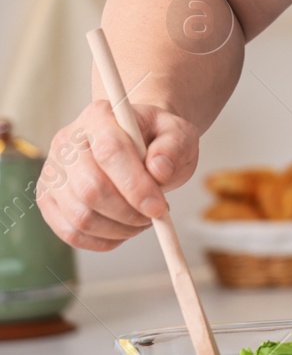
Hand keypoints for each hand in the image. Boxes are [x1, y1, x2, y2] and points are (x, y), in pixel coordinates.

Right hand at [38, 99, 198, 250]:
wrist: (138, 142)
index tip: (159, 207)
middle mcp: (67, 142)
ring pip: (80, 216)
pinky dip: (101, 240)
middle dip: (128, 212)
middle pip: (91, 189)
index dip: (136, 185)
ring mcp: (52, 171)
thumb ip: (174, 146)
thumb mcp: (178, 133)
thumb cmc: (157, 138)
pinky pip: (70, 232)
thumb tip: (158, 170)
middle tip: (154, 215)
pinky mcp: (48, 198)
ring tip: (142, 220)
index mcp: (99, 116)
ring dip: (118, 229)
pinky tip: (123, 230)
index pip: (110, 152)